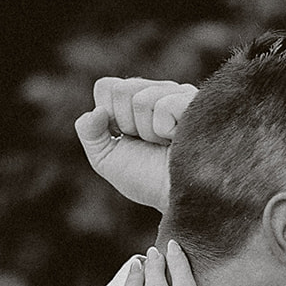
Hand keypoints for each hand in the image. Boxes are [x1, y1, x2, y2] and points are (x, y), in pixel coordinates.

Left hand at [75, 77, 197, 209]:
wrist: (176, 198)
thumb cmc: (147, 180)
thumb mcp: (107, 159)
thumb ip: (89, 133)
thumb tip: (95, 112)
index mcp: (134, 98)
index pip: (106, 86)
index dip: (109, 116)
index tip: (126, 137)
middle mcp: (157, 90)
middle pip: (122, 89)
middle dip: (128, 124)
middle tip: (148, 143)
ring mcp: (178, 93)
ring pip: (141, 99)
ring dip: (149, 132)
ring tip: (166, 143)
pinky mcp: (195, 101)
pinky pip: (164, 106)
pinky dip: (165, 130)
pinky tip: (179, 138)